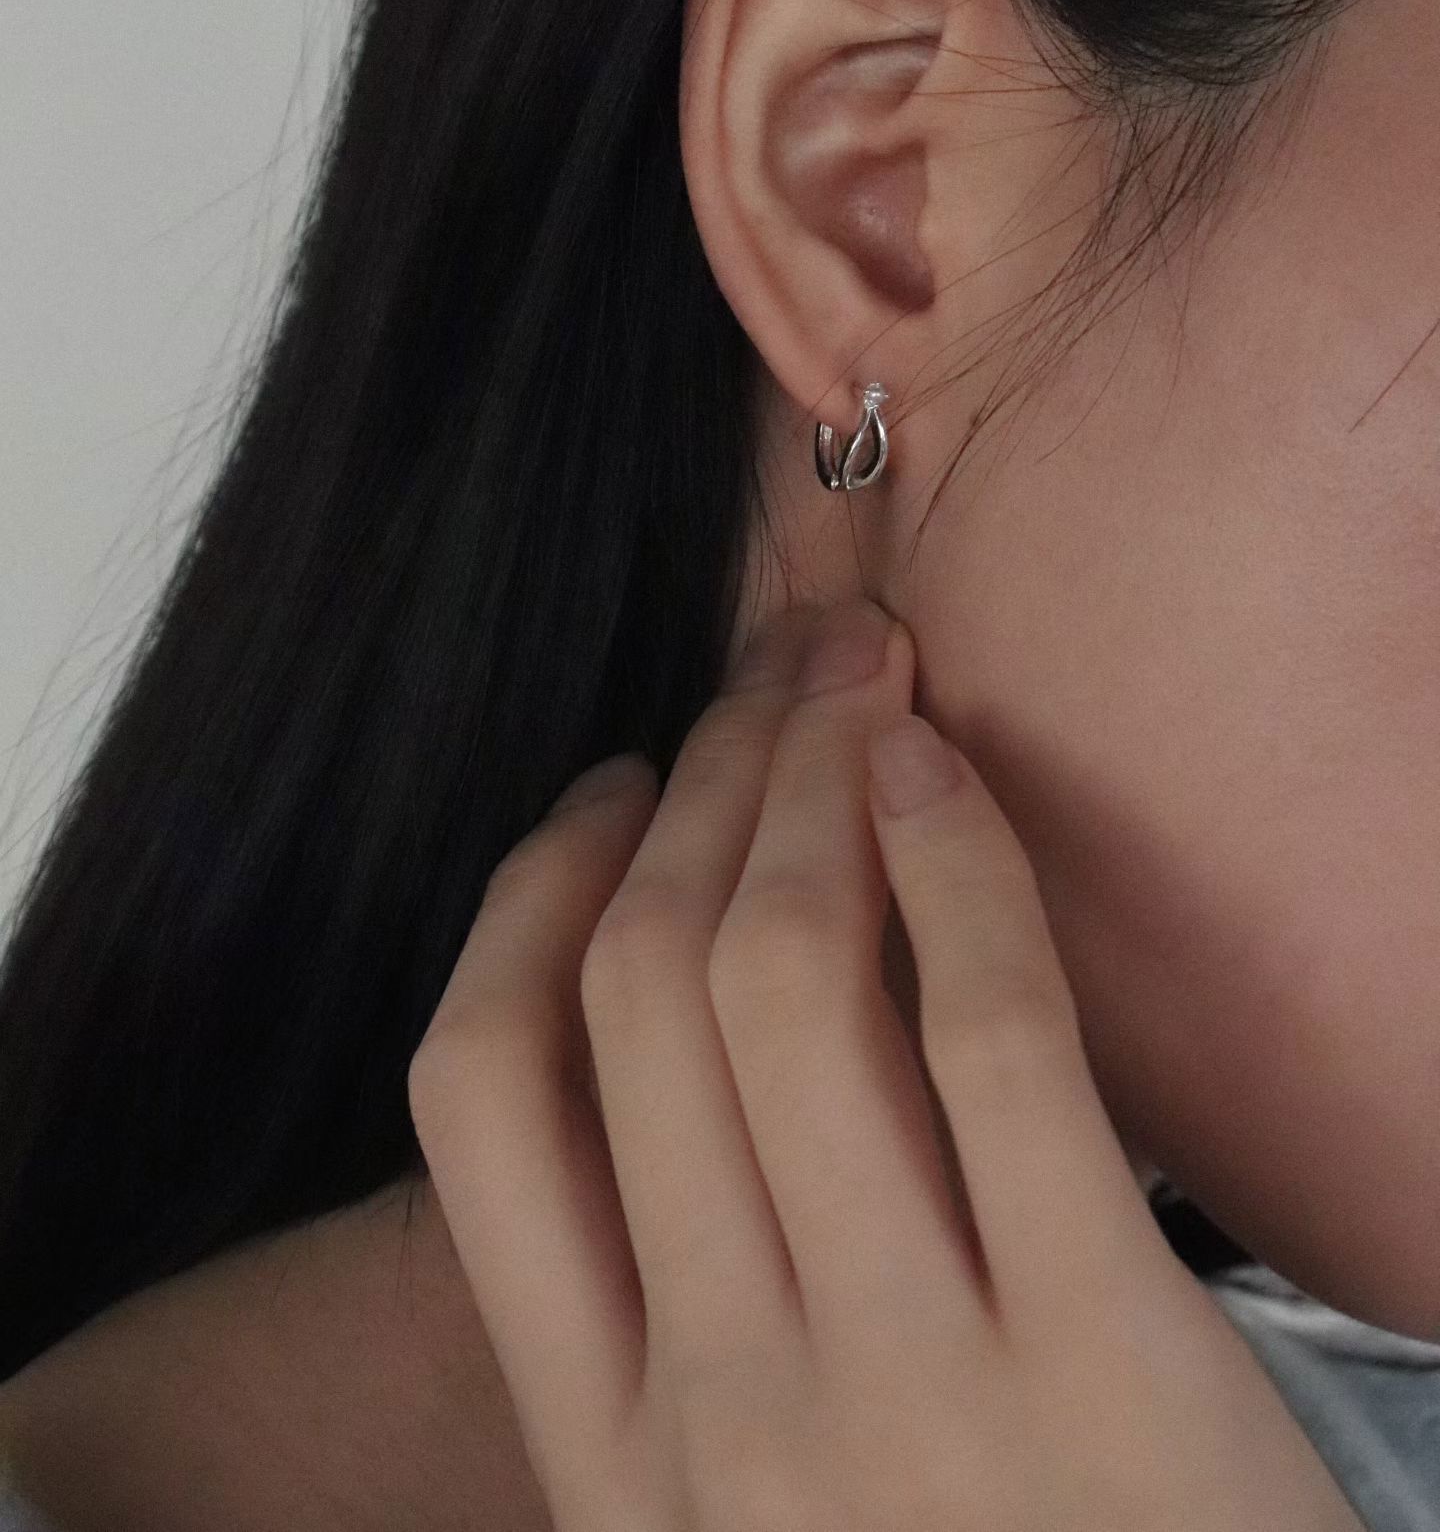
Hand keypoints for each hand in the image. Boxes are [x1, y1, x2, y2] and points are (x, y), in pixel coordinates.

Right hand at [409, 599, 1365, 1531]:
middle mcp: (716, 1411)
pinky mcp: (1102, 1356)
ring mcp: (900, 1387)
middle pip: (643, 988)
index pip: (476, 1096)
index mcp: (601, 1451)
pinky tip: (944, 773)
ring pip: (783, 977)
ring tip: (858, 689)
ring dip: (812, 779)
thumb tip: (651, 991)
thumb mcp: (746, 1501)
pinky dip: (954, 860)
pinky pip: (985, 1031)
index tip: (617, 794)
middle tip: (773, 677)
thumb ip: (675, 1303)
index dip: (533, 893)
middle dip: (703, 781)